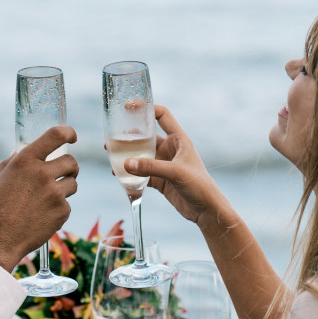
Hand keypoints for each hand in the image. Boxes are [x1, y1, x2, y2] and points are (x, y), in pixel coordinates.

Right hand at [0, 126, 77, 272]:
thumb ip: (10, 163)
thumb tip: (18, 151)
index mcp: (25, 161)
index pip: (56, 135)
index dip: (68, 132)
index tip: (72, 136)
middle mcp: (42, 173)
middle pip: (71, 162)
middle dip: (69, 167)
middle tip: (62, 173)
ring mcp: (55, 193)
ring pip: (73, 183)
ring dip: (65, 188)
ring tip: (48, 198)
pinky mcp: (62, 211)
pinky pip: (67, 205)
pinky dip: (59, 209)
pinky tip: (42, 215)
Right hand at [122, 106, 225, 226]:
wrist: (206, 211)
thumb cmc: (200, 186)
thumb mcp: (176, 173)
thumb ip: (151, 167)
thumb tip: (125, 164)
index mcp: (178, 139)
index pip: (162, 115)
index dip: (146, 108)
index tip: (129, 107)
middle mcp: (170, 149)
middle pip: (146, 136)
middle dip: (128, 136)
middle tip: (110, 138)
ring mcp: (164, 164)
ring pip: (141, 156)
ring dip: (127, 156)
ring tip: (111, 157)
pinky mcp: (160, 180)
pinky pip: (141, 173)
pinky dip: (130, 173)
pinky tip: (118, 175)